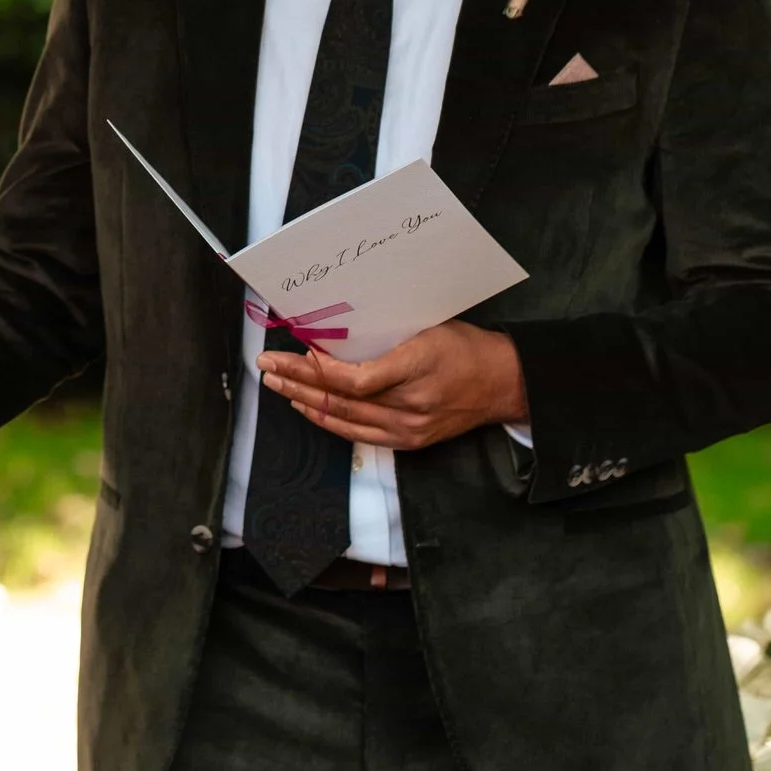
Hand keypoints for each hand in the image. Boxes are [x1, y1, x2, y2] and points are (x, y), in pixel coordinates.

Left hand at [257, 320, 527, 450]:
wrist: (502, 384)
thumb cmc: (463, 347)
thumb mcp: (426, 328)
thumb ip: (383, 335)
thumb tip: (335, 333)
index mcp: (417, 368)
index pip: (357, 379)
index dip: (321, 370)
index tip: (297, 351)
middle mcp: (411, 405)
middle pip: (342, 399)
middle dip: (298, 381)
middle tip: (268, 366)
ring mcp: (409, 428)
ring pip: (345, 419)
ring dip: (306, 401)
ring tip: (277, 384)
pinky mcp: (410, 441)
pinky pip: (359, 434)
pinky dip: (329, 421)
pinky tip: (307, 407)